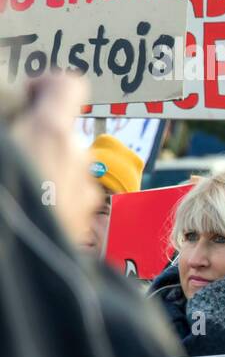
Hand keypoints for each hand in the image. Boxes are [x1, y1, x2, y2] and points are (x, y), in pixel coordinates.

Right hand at [9, 73, 100, 242]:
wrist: (16, 270)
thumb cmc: (4, 200)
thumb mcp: (0, 146)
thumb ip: (5, 115)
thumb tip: (10, 105)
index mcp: (50, 134)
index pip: (68, 86)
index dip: (43, 86)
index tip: (18, 99)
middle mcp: (76, 159)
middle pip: (60, 131)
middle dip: (32, 135)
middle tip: (7, 151)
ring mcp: (83, 194)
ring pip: (63, 166)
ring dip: (38, 169)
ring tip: (11, 188)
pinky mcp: (81, 223)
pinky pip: (65, 197)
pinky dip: (46, 196)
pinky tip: (23, 210)